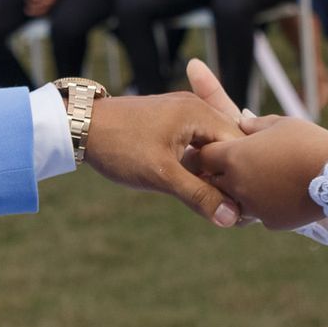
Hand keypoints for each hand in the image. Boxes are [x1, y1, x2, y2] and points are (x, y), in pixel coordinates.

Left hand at [81, 92, 245, 227]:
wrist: (79, 125)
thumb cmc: (119, 145)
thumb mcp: (160, 175)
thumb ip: (198, 195)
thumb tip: (232, 218)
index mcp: (199, 112)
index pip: (240, 146)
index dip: (244, 178)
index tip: (248, 208)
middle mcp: (196, 107)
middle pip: (230, 146)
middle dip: (233, 177)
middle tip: (239, 212)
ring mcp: (183, 113)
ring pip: (213, 147)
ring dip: (216, 173)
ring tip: (223, 205)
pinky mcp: (171, 122)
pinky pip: (197, 144)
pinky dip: (201, 165)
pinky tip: (201, 188)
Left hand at [192, 111, 327, 231]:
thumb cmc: (308, 141)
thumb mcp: (280, 124)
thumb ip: (254, 124)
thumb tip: (241, 121)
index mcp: (234, 156)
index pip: (202, 155)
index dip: (205, 150)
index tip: (211, 148)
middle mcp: (237, 184)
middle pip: (211, 181)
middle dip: (216, 174)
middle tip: (226, 166)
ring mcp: (253, 206)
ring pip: (232, 202)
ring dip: (237, 193)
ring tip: (254, 180)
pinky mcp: (270, 221)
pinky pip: (258, 213)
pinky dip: (263, 204)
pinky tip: (278, 193)